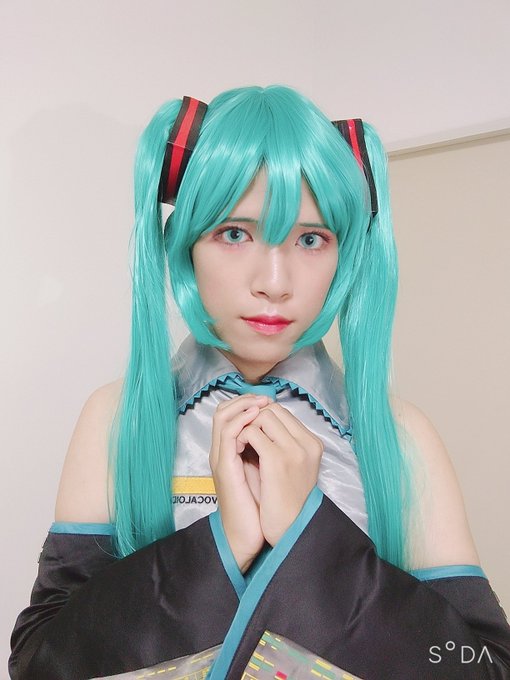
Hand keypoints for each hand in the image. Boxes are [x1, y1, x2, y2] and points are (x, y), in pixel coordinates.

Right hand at [209, 394, 269, 572]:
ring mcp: (220, 458)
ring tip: (262, 403)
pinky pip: (228, 434)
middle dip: (244, 399)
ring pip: (222, 417)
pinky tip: (257, 418)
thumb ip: (265, 452)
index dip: (247, 403)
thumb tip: (281, 433)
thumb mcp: (264, 472)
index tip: (268, 401)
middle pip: (222, 410)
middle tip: (264, 398)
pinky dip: (241, 421)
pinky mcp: (224, 466)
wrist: (246, 534)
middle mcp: (222, 451)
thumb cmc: (259, 507)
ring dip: (243, 405)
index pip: (230, 415)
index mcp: (230, 452)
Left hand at [237, 402, 323, 545]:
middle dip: (253, 418)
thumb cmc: (286, 499)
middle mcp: (306, 442)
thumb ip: (286, 444)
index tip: (252, 430)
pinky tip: (238, 450)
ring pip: (262, 417)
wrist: (288, 528)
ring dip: (247, 426)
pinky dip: (241, 437)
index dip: (263, 416)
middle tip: (244, 435)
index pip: (283, 412)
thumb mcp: (294, 466)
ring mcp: (293, 449)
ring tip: (241, 443)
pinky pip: (252, 433)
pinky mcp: (276, 459)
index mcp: (312, 443)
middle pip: (273, 410)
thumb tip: (264, 421)